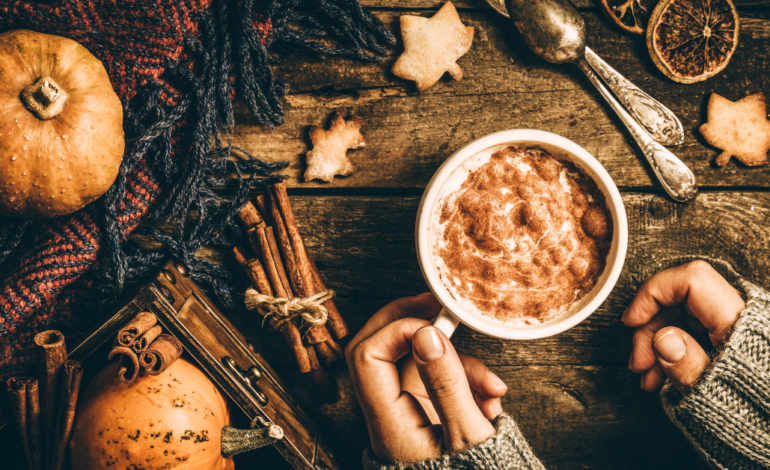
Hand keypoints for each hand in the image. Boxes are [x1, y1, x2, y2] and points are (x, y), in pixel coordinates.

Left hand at [345, 293, 506, 462]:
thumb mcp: (469, 437)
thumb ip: (448, 383)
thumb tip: (426, 334)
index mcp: (388, 424)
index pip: (366, 356)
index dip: (396, 330)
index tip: (433, 325)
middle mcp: (389, 412)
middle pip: (375, 345)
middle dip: (409, 318)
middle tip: (440, 304)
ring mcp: (406, 408)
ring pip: (413, 359)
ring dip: (454, 359)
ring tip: (491, 387)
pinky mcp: (426, 407)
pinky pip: (436, 376)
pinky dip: (464, 377)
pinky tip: (491, 398)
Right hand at [623, 260, 744, 392]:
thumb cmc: (760, 417)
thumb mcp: (718, 396)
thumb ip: (689, 365)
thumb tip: (661, 338)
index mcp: (740, 323)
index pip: (690, 280)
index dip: (653, 293)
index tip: (632, 320)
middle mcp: (740, 318)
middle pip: (681, 301)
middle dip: (650, 329)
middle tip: (638, 362)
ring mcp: (735, 330)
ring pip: (684, 318)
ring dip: (657, 343)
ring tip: (649, 377)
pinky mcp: (732, 343)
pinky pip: (696, 334)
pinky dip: (673, 351)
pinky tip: (663, 376)